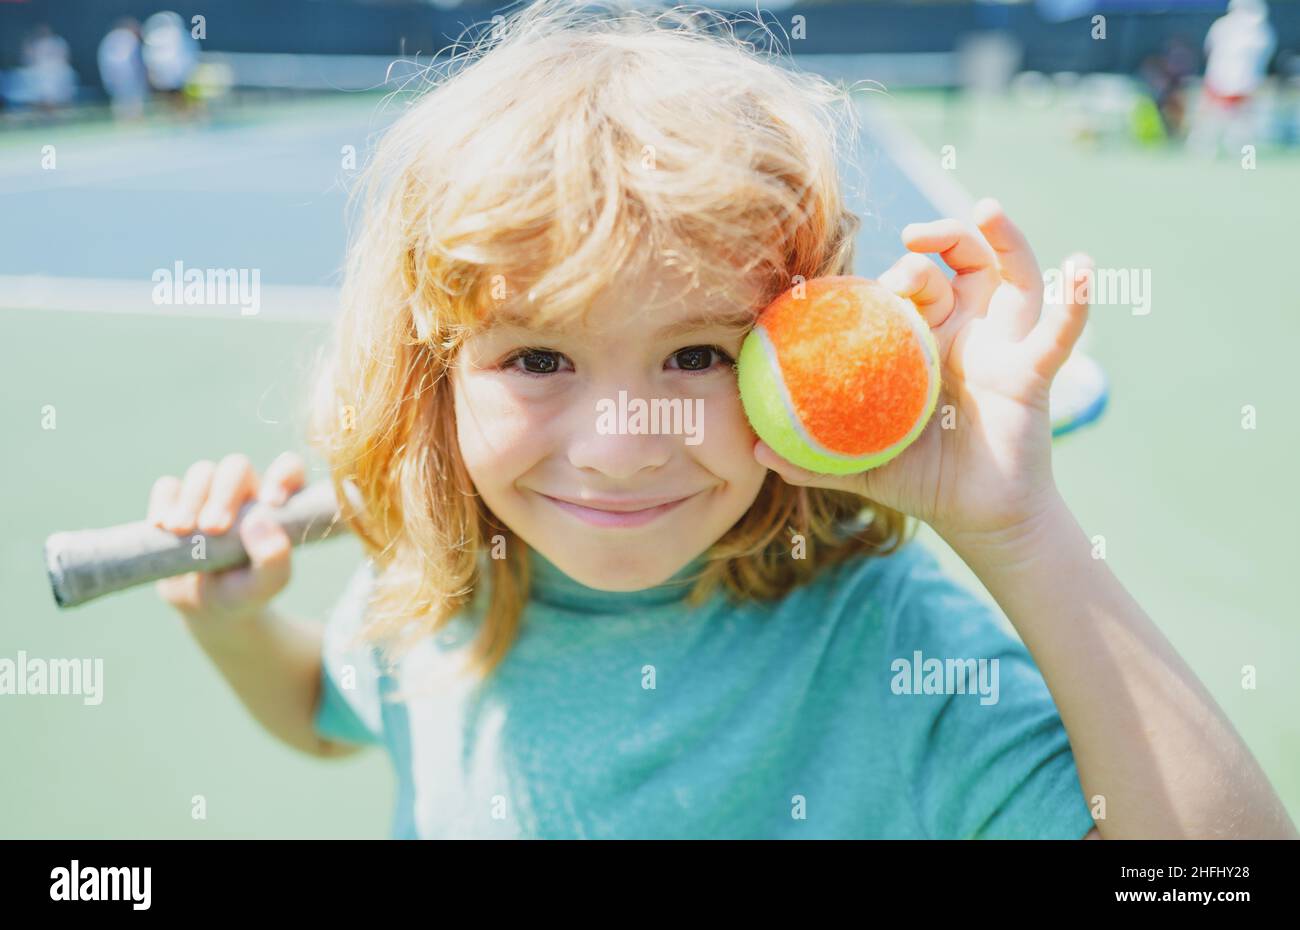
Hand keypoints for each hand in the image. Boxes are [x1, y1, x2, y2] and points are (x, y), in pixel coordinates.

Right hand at [149, 451, 304, 624]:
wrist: (205, 609)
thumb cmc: (245, 592)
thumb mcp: (266, 585)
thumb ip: (274, 560)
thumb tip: (258, 524)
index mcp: (276, 504)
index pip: (288, 469)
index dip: (282, 475)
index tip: (271, 501)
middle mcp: (245, 492)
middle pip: (237, 467)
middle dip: (225, 493)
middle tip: (214, 529)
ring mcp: (209, 495)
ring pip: (202, 472)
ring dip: (192, 499)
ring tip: (183, 531)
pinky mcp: (175, 503)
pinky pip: (168, 487)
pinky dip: (164, 502)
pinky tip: (163, 527)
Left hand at [753, 198, 1092, 542]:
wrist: (977, 518)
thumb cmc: (922, 480)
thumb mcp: (859, 465)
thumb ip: (811, 457)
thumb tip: (754, 453)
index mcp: (921, 342)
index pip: (909, 284)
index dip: (894, 270)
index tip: (870, 267)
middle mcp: (965, 331)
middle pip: (960, 263)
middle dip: (940, 242)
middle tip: (913, 243)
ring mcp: (1002, 344)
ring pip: (1011, 273)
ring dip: (1004, 237)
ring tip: (987, 209)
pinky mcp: (1032, 370)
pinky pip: (1060, 330)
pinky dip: (1077, 300)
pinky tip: (1085, 268)